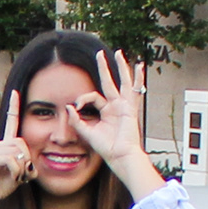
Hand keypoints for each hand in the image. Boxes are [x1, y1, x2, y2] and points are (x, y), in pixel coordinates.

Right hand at [0, 90, 32, 204]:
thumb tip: (32, 165)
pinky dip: (16, 171)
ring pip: (18, 152)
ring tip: (16, 176)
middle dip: (27, 160)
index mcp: (6, 144)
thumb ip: (29, 166)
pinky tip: (12, 177)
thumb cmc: (3, 182)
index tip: (15, 92)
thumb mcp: (21, 173)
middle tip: (22, 174)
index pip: (11, 122)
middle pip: (22, 143)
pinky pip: (12, 160)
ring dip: (22, 168)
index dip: (13, 106)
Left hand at [83, 49, 153, 179]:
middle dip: (103, 68)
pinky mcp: (130, 107)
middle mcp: (116, 106)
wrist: (119, 156)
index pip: (93, 97)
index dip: (83, 98)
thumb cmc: (106, 147)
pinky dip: (138, 78)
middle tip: (99, 54)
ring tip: (118, 53)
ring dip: (120, 67)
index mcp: (106, 112)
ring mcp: (124, 105)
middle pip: (109, 82)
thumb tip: (68, 107)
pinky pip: (136, 90)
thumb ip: (76, 120)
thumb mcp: (86, 132)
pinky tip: (139, 65)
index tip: (75, 106)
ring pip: (122, 81)